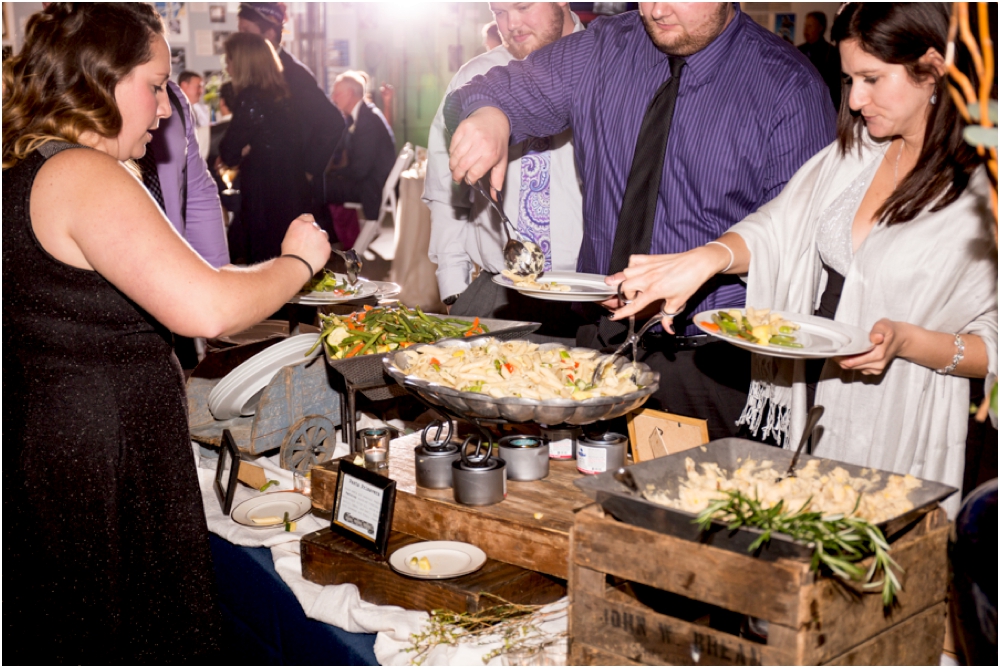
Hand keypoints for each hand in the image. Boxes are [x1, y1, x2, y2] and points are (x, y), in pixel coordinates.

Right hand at [280, 214, 330, 276]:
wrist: (297, 265)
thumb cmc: (289, 254)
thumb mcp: (289, 237)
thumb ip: (298, 232)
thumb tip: (302, 235)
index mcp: (298, 223)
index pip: (307, 217)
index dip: (308, 223)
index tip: (308, 229)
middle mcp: (311, 226)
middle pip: (316, 226)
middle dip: (314, 232)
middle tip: (310, 242)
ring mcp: (320, 235)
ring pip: (323, 234)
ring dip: (320, 240)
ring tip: (314, 250)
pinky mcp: (327, 244)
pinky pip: (327, 245)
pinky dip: (324, 249)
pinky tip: (318, 256)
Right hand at [448, 107, 510, 192]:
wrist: (494, 118)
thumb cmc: (498, 142)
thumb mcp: (501, 161)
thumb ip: (497, 180)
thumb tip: (495, 198)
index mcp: (491, 154)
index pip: (474, 173)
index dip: (469, 179)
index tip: (469, 181)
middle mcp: (480, 144)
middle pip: (462, 166)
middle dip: (458, 175)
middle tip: (457, 179)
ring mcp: (470, 135)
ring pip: (455, 156)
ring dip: (453, 166)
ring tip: (455, 169)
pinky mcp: (462, 128)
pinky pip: (452, 146)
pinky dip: (452, 154)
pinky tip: (456, 156)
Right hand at [604, 246, 725, 325]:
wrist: (698, 263)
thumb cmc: (690, 281)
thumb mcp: (679, 302)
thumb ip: (669, 316)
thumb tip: (667, 328)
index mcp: (655, 290)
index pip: (634, 305)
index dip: (622, 313)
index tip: (614, 316)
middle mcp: (648, 278)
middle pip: (624, 287)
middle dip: (626, 295)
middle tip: (634, 298)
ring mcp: (648, 267)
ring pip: (626, 273)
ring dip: (626, 280)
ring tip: (633, 285)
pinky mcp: (650, 258)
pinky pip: (633, 260)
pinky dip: (632, 266)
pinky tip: (637, 271)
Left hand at [835, 319, 906, 374]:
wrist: (901, 339)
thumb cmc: (890, 331)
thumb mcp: (884, 325)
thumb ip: (878, 330)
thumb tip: (876, 338)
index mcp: (878, 355)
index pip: (852, 362)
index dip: (840, 357)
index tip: (833, 351)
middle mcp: (877, 365)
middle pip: (850, 366)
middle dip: (840, 359)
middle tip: (834, 350)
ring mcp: (875, 369)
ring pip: (853, 368)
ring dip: (845, 361)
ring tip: (841, 351)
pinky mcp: (874, 371)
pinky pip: (858, 369)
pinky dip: (852, 363)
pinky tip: (851, 354)